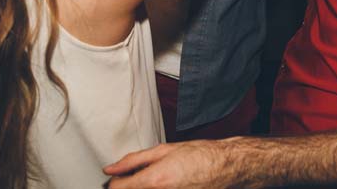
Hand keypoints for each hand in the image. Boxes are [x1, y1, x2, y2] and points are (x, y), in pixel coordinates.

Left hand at [104, 140, 243, 188]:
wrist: (225, 167)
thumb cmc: (199, 155)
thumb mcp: (163, 151)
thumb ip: (133, 161)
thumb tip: (111, 169)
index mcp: (154, 181)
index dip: (115, 181)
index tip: (119, 176)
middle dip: (128, 186)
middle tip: (137, 176)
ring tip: (155, 179)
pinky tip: (165, 184)